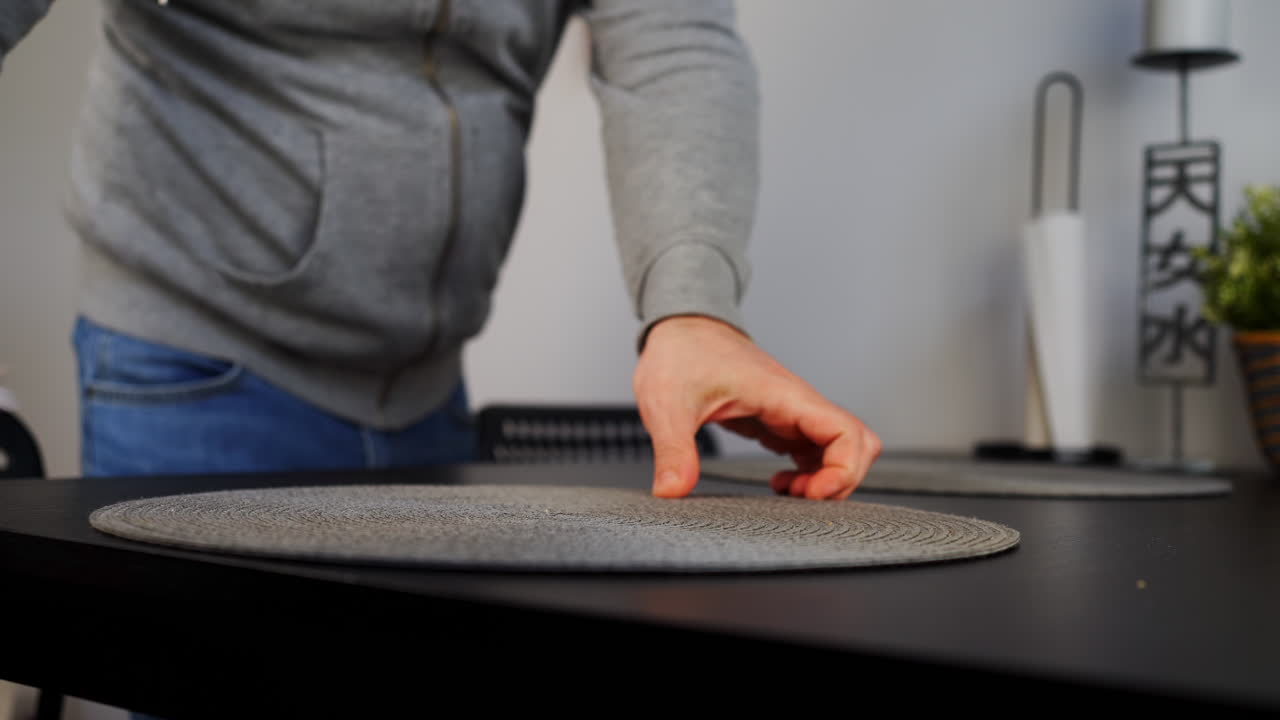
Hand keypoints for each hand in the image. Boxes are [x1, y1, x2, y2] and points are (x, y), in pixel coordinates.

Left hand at [634, 315, 880, 499]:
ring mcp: (792, 413)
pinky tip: (780, 481)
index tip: (807, 493)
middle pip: (859, 444)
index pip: (848, 433)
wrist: (680, 328)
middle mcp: (797, 403)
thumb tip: (671, 491)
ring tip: (786, 491)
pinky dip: (811, 473)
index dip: (842, 472)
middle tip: (799, 497)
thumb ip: (673, 450)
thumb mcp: (667, 405)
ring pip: (841, 449)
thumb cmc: (680, 354)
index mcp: (783, 395)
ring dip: (825, 478)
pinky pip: (817, 450)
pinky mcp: (780, 421)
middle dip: (840, 480)